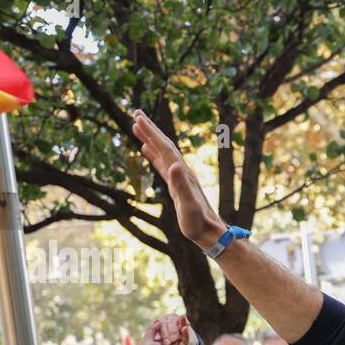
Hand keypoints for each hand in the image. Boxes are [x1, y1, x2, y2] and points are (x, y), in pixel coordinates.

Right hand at [132, 110, 225, 249]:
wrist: (209, 232)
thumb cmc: (198, 222)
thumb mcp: (188, 205)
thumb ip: (181, 186)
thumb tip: (175, 165)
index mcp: (182, 173)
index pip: (165, 148)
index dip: (152, 133)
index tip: (138, 118)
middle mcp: (181, 171)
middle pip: (164, 145)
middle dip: (150, 129)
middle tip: (136, 112)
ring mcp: (179, 177)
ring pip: (162, 152)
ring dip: (150, 138)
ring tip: (136, 125)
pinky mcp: (176, 184)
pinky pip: (162, 164)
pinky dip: (153, 154)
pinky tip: (146, 149)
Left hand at [136, 314, 189, 344]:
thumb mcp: (146, 340)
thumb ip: (152, 330)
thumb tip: (159, 320)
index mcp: (156, 337)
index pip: (163, 326)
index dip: (163, 325)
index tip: (158, 333)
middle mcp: (165, 340)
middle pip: (172, 328)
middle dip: (170, 329)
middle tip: (165, 342)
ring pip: (179, 333)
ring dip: (181, 325)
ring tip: (182, 317)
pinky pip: (184, 342)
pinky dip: (186, 335)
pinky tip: (185, 328)